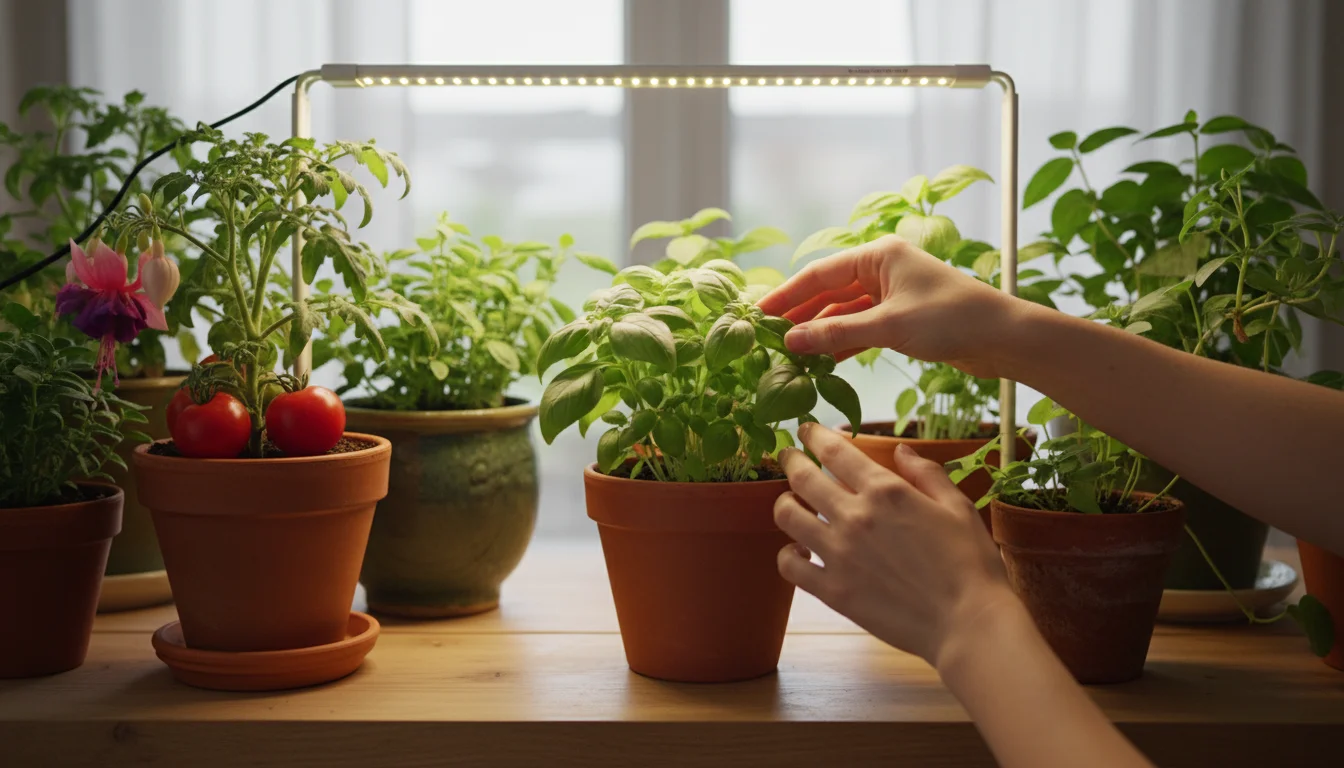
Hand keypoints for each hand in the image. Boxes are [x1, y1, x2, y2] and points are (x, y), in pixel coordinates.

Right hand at [756, 234, 1024, 377]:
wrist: (1004, 338)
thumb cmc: (951, 320)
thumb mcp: (888, 327)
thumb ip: (836, 333)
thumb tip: (790, 341)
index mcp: (878, 255)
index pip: (819, 273)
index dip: (787, 295)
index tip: (758, 314)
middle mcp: (882, 269)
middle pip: (828, 291)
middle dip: (800, 315)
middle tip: (766, 337)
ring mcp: (892, 294)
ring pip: (844, 312)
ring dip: (820, 332)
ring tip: (788, 354)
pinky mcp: (902, 318)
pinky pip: (861, 328)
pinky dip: (842, 343)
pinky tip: (821, 361)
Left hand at [774, 422, 1020, 668]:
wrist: (968, 622)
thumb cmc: (970, 563)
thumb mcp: (958, 507)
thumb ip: (926, 474)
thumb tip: (899, 450)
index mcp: (886, 491)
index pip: (835, 451)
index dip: (815, 435)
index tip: (807, 429)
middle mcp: (855, 517)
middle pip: (802, 478)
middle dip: (790, 460)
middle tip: (788, 455)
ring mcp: (839, 554)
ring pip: (788, 517)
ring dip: (785, 503)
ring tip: (791, 502)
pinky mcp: (833, 590)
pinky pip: (790, 565)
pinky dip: (788, 554)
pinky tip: (798, 551)